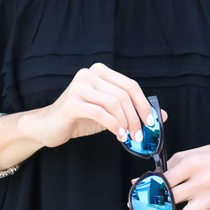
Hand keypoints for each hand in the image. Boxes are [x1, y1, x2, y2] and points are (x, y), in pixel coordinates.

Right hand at [23, 63, 160, 151]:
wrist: (48, 126)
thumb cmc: (80, 118)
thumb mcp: (109, 113)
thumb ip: (132, 110)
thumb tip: (161, 115)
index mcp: (100, 72)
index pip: (130, 85)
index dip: (144, 104)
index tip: (152, 122)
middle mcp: (89, 74)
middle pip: (123, 95)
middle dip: (136, 117)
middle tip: (140, 135)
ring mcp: (79, 87)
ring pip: (114, 103)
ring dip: (126, 123)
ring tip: (128, 137)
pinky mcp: (71, 102)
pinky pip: (100, 113)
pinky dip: (113, 125)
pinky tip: (117, 135)